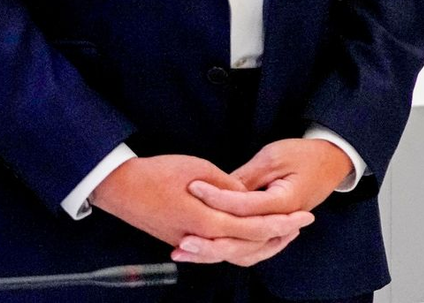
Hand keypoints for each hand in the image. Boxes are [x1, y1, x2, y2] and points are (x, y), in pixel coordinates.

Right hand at [91, 154, 312, 267]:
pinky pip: (220, 250)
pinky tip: (250, 238)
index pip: (252, 227)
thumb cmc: (157, 173)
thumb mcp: (198, 168)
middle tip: (301, 225)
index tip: (302, 215)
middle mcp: (201, 239)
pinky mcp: (184, 241)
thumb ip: (227, 186)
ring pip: (234, 254)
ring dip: (260, 245)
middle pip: (247, 246)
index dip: (280, 222)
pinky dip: (240, 246)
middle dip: (278, 235)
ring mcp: (191, 243)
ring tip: (282, 234)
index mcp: (207, 221)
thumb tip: (245, 195)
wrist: (121, 188)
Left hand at [178, 139, 349, 265]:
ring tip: (188, 251)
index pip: (243, 205)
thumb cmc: (303, 155)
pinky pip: (250, 249)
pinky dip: (229, 251)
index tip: (192, 187)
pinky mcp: (272, 232)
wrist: (330, 163)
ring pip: (244, 252)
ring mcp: (278, 231)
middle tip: (182, 240)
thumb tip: (218, 188)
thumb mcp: (274, 156)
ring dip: (215, 254)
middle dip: (209, 242)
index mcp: (284, 202)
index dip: (216, 197)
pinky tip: (208, 250)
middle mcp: (280, 223)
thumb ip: (246, 176)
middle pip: (241, 240)